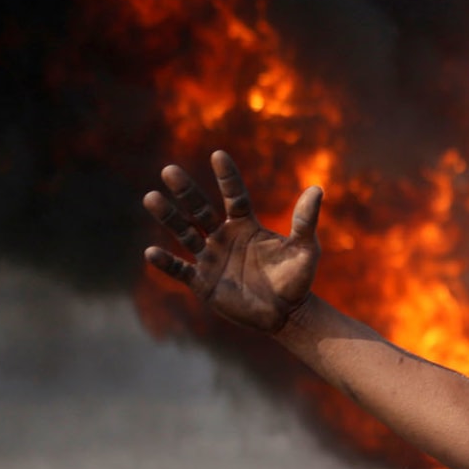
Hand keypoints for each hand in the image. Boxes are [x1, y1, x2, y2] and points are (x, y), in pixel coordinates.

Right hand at [143, 151, 322, 333]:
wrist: (287, 314)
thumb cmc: (297, 280)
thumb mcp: (306, 250)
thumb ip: (306, 221)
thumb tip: (317, 189)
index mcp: (246, 225)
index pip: (234, 195)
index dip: (227, 177)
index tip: (218, 155)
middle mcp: (224, 237)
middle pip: (200, 209)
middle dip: (185, 191)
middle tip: (169, 170)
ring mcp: (211, 258)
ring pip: (184, 233)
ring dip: (169, 217)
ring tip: (151, 198)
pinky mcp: (202, 282)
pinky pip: (180, 270)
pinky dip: (166, 262)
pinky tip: (151, 251)